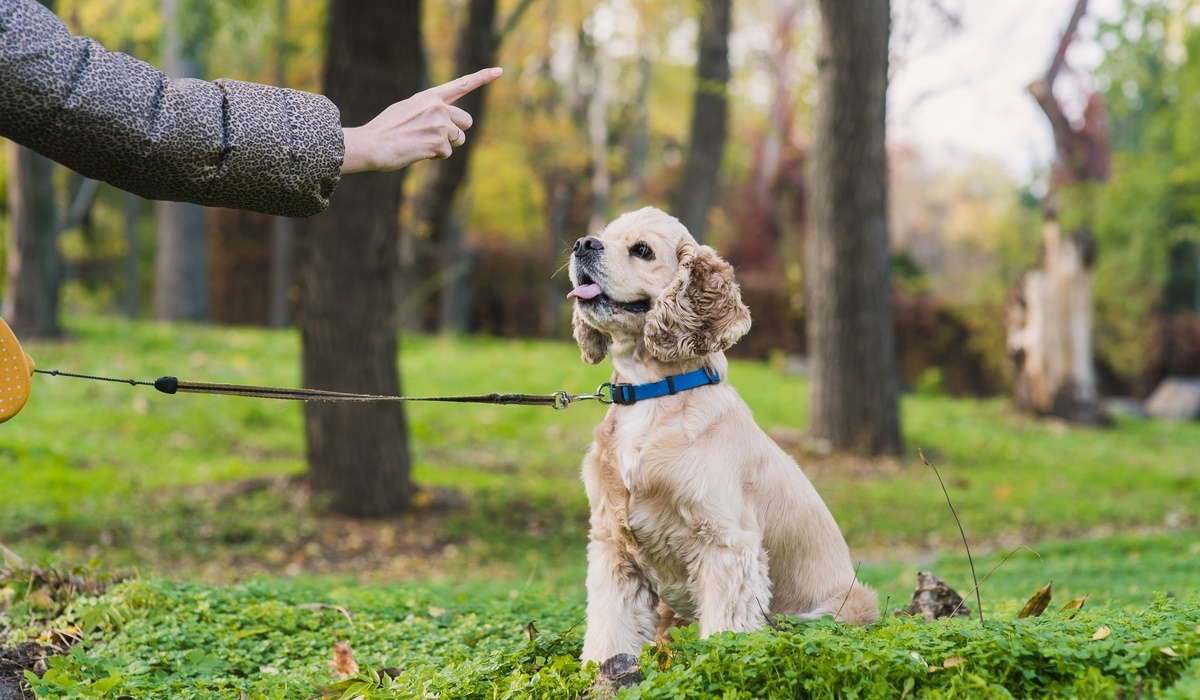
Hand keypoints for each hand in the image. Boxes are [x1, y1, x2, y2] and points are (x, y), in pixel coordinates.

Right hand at [341, 66, 502, 173]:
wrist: (372, 144)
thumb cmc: (385, 130)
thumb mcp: (406, 110)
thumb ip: (428, 110)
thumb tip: (445, 122)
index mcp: (429, 96)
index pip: (461, 84)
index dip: (482, 78)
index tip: (499, 71)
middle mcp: (438, 107)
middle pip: (466, 121)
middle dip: (456, 132)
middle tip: (436, 137)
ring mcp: (440, 124)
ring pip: (459, 139)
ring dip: (445, 146)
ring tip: (421, 144)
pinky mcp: (439, 142)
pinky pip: (446, 153)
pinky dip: (434, 156)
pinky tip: (417, 151)